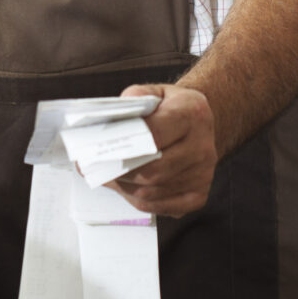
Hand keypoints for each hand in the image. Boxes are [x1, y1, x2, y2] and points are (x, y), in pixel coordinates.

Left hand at [109, 83, 217, 217]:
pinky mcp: (198, 195)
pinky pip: (160, 206)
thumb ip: (134, 98)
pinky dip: (137, 200)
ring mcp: (203, 175)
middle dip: (120, 170)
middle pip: (153, 168)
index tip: (101, 147)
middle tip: (94, 167)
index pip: (156, 133)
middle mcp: (202, 147)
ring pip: (152, 191)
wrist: (200, 124)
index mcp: (192, 115)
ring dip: (124, 187)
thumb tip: (113, 120)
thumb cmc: (171, 107)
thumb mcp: (155, 92)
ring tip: (103, 176)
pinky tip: (123, 188)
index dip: (127, 143)